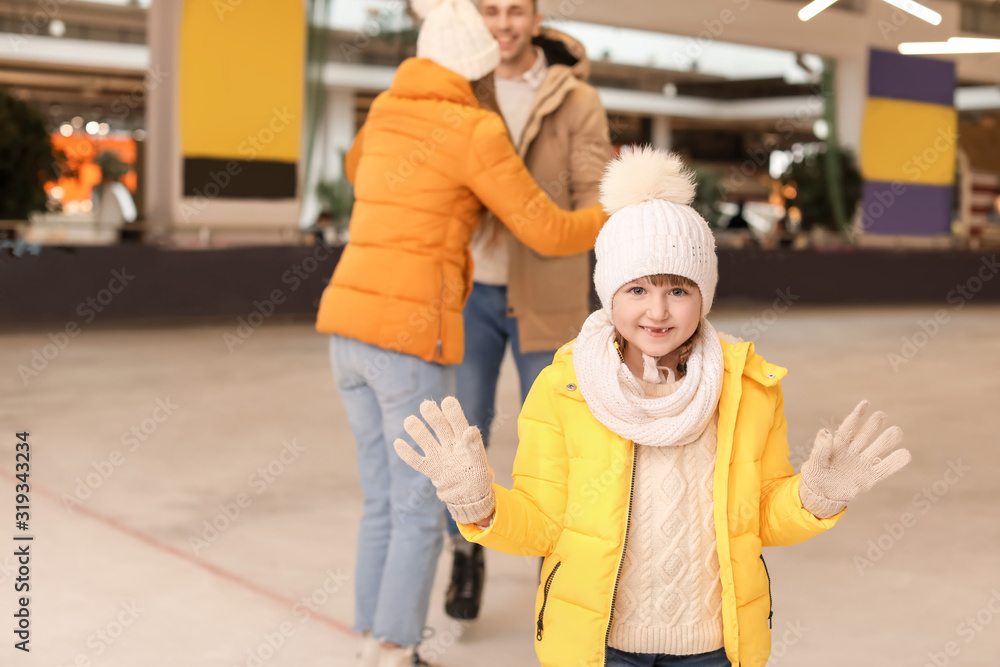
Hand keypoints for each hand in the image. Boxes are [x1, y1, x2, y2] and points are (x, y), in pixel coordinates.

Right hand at [393, 397, 495, 524]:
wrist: (469, 498)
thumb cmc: (478, 478)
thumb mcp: (480, 464)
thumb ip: (475, 447)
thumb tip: (471, 429)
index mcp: (464, 441)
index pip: (458, 423)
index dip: (453, 412)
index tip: (447, 401)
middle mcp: (450, 445)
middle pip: (440, 427)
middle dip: (433, 416)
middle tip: (426, 405)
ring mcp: (439, 456)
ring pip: (426, 440)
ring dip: (417, 431)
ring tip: (409, 421)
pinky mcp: (431, 469)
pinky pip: (417, 461)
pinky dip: (407, 454)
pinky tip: (397, 443)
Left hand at [799, 400, 910, 518]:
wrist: (822, 495)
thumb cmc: (816, 476)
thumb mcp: (813, 464)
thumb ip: (819, 450)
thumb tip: (826, 433)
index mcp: (838, 446)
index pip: (848, 428)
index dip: (857, 416)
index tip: (865, 403)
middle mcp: (852, 452)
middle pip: (865, 435)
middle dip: (873, 425)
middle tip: (882, 416)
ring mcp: (862, 464)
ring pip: (877, 448)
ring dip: (886, 440)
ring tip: (896, 431)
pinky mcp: (869, 477)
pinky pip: (884, 469)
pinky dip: (895, 462)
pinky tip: (906, 453)